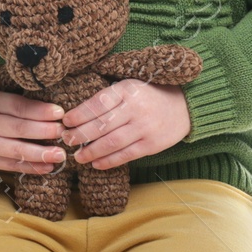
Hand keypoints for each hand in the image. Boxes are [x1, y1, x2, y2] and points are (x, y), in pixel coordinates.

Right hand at [0, 89, 67, 173]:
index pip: (18, 107)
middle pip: (18, 129)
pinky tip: (47, 167)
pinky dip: (30, 167)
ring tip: (60, 155)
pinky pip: (11, 165)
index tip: (60, 113)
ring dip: (40, 154)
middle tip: (64, 133)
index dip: (40, 111)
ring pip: (16, 150)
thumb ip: (18, 104)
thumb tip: (52, 112)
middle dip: (44, 132)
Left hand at [59, 80, 191, 168]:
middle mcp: (135, 108)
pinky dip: (109, 161)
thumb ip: (109, 97)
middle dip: (81, 135)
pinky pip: (126, 155)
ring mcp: (144, 127)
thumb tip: (78, 114)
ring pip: (111, 142)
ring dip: (92, 151)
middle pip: (102, 125)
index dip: (80, 114)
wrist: (184, 106)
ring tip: (78, 157)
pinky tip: (96, 164)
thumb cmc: (149, 96)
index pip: (98, 102)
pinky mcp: (152, 144)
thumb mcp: (130, 87)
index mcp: (127, 89)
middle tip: (67, 140)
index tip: (66, 121)